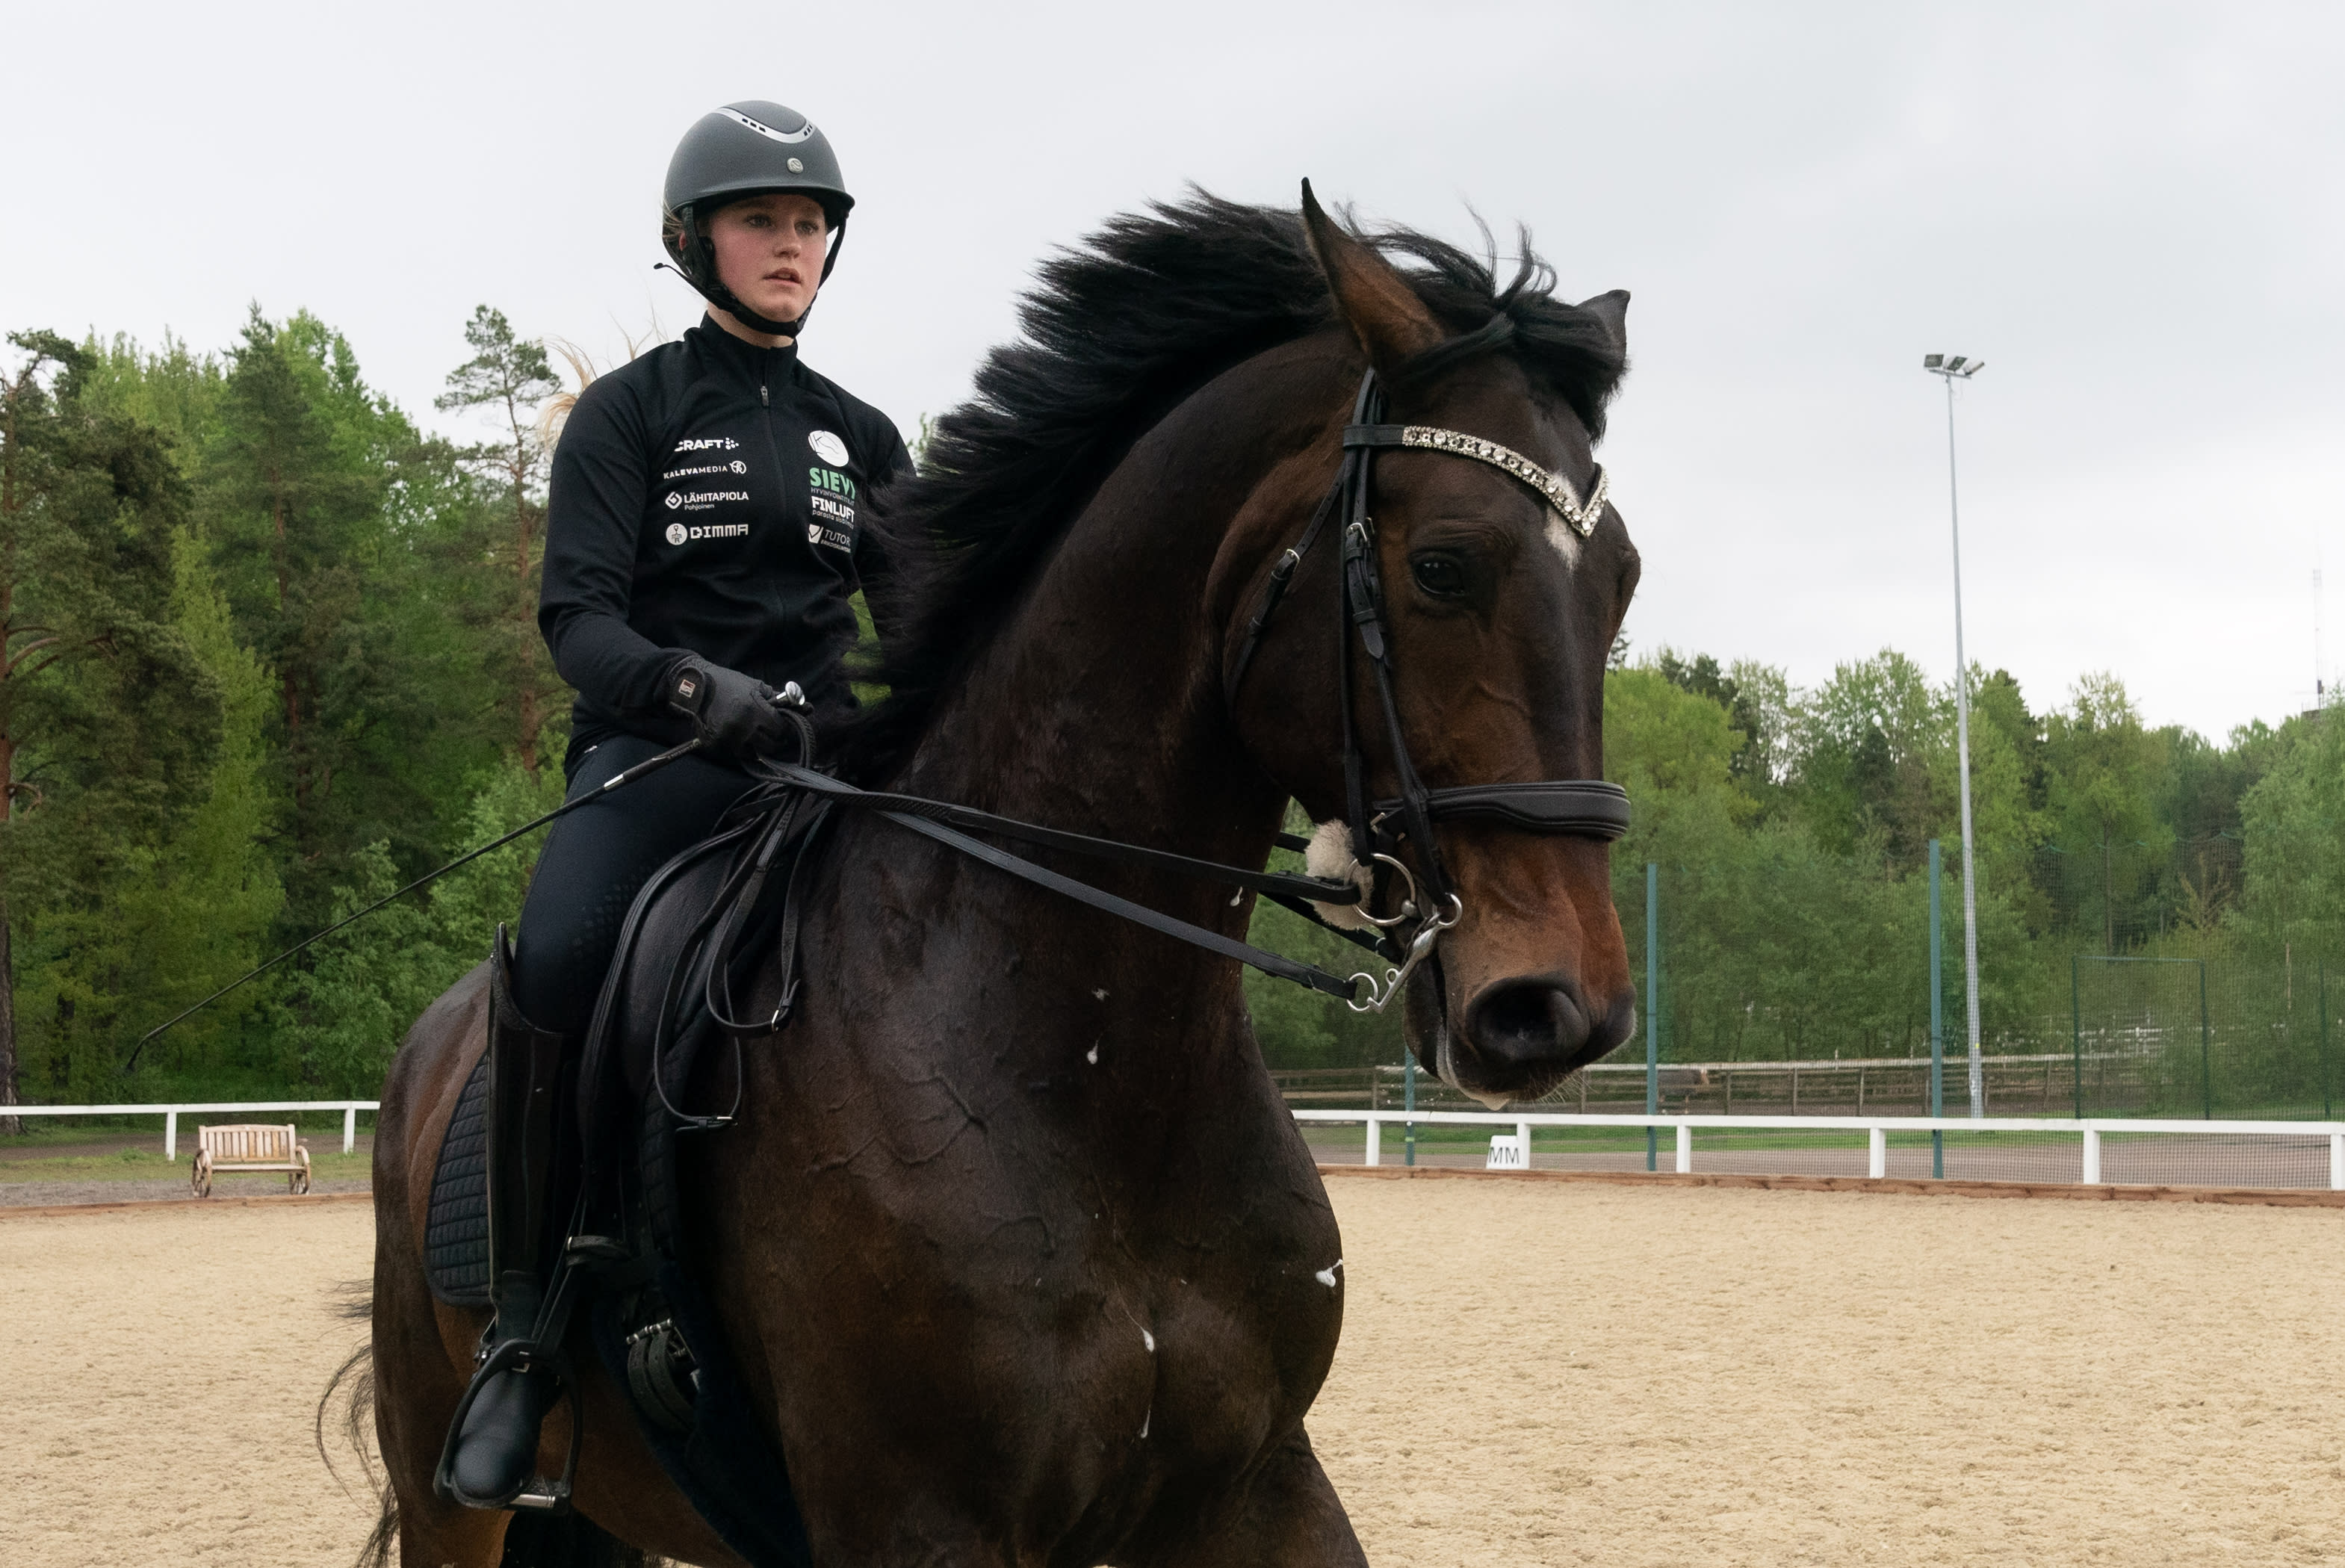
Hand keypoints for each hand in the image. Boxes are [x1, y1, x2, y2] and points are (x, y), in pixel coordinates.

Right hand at [665, 659, 789, 758]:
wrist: (696, 686)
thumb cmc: (729, 683)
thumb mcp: (757, 687)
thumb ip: (781, 701)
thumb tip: (808, 708)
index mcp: (754, 708)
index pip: (780, 729)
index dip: (783, 729)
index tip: (781, 726)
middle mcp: (742, 725)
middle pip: (770, 746)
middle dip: (774, 741)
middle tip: (771, 734)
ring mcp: (727, 737)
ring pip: (753, 753)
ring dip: (756, 746)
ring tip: (753, 733)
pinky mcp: (715, 744)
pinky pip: (735, 753)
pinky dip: (739, 747)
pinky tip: (738, 736)